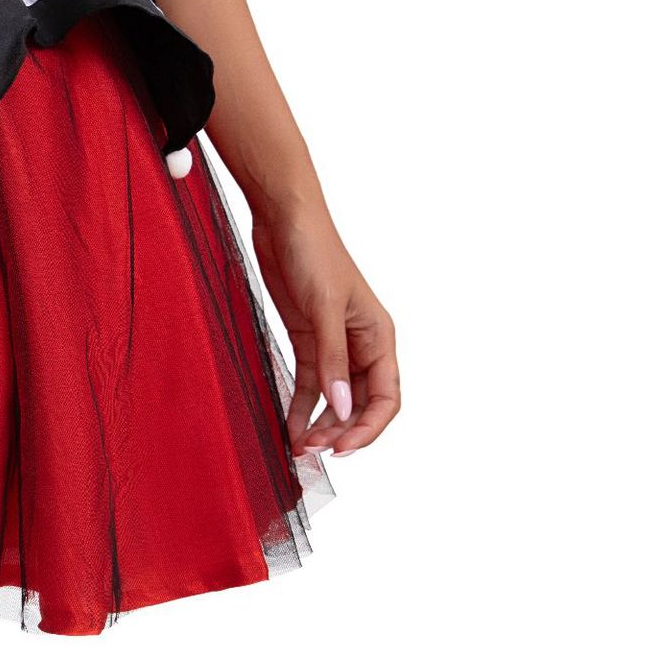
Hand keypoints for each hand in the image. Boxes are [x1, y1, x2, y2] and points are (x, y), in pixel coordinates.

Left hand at [250, 205, 399, 457]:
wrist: (284, 219)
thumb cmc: (313, 252)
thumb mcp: (323, 308)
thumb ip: (331, 359)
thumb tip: (341, 407)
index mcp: (379, 337)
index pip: (386, 397)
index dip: (367, 428)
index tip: (341, 449)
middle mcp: (361, 344)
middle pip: (360, 403)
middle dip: (339, 431)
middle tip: (311, 452)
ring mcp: (333, 343)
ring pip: (333, 398)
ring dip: (319, 423)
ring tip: (299, 448)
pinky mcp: (307, 338)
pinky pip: (309, 382)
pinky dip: (301, 406)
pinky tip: (289, 426)